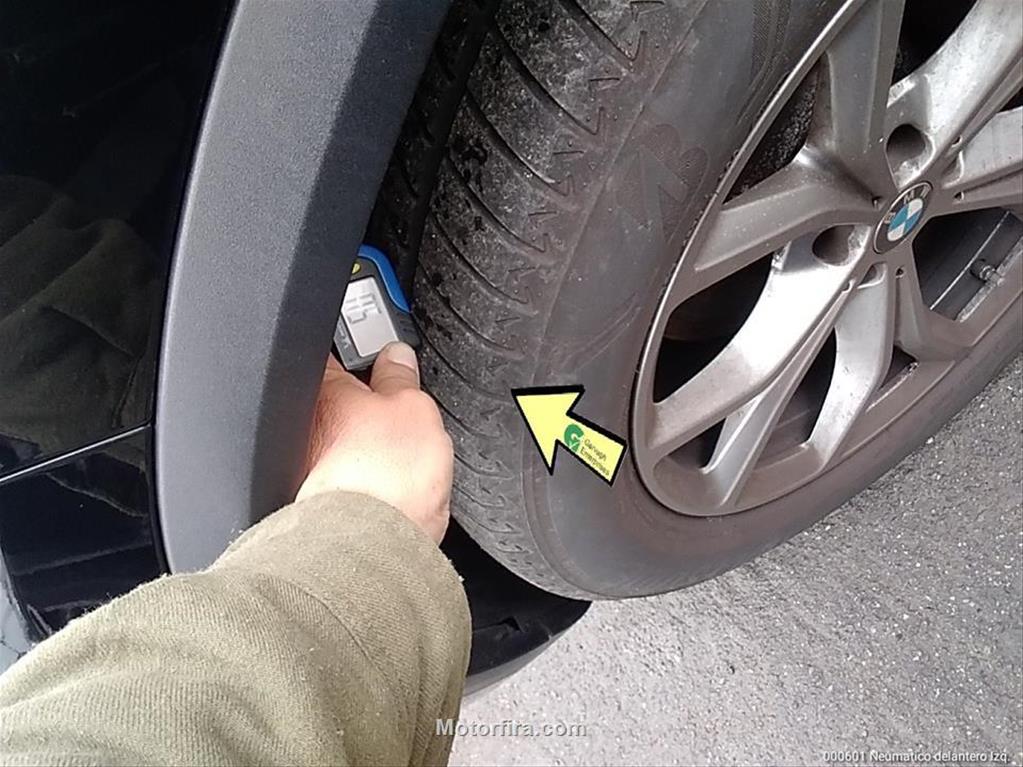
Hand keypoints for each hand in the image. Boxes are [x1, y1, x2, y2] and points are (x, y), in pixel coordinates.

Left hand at [297, 343, 452, 542]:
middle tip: (399, 408)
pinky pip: (346, 479)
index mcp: (320, 389)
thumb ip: (401, 376)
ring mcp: (307, 469)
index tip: (379, 351)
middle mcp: (303, 428)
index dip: (357, 347)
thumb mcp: (414, 407)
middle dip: (361, 401)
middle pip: (333, 400)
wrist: (374, 549)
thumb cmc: (385, 481)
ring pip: (339, 443)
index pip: (331, 351)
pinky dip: (362, 478)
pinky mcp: (319, 506)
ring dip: (361, 444)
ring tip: (398, 455)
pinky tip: (387, 486)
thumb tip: (396, 356)